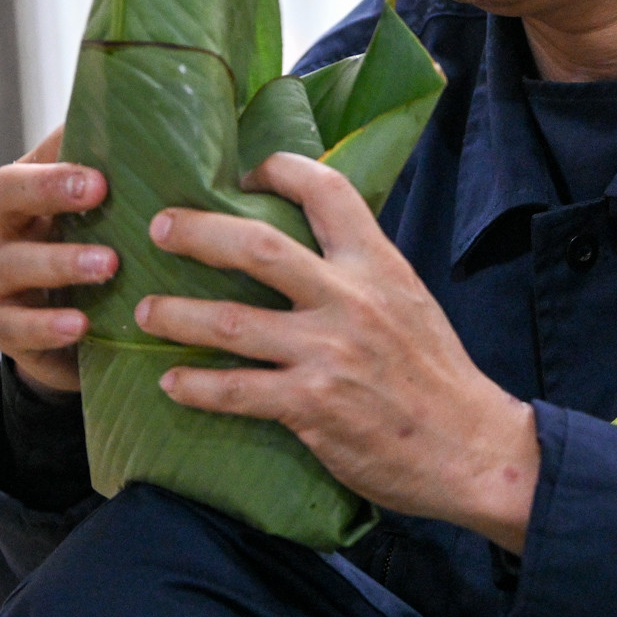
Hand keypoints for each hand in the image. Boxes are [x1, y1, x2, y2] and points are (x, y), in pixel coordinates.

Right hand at [0, 126, 116, 394]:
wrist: (72, 336)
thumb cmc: (96, 253)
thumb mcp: (106, 214)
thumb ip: (124, 173)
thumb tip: (168, 128)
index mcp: (27, 190)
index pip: (33, 159)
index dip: (60, 163)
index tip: (103, 173)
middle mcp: (3, 228)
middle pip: (6, 195)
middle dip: (49, 189)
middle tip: (98, 191)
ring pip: (14, 263)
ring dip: (61, 260)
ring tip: (108, 265)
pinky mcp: (1, 327)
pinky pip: (15, 325)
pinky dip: (46, 324)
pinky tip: (80, 324)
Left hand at [132, 153, 538, 552]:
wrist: (471, 448)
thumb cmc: (436, 374)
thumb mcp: (408, 298)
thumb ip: (360, 270)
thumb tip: (306, 245)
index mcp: (377, 263)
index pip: (327, 190)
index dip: (280, 169)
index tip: (244, 171)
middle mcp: (350, 299)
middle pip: (257, 247)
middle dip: (198, 232)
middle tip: (159, 228)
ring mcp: (328, 353)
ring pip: (231, 322)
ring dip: (177, 315)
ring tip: (144, 312)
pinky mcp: (312, 406)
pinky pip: (237, 391)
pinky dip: (196, 386)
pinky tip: (172, 382)